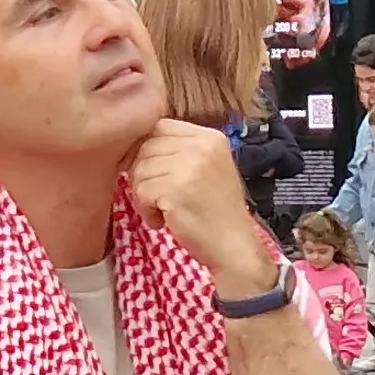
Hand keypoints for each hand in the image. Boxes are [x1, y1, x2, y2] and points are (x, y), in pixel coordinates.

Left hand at [129, 119, 275, 287]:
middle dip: (144, 174)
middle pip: (147, 147)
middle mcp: (201, 146)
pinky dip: (146, 211)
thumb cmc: (217, 213)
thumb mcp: (209, 168)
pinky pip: (141, 191)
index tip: (155, 173)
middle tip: (157, 197)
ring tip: (162, 211)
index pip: (161, 127)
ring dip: (144, 194)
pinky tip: (162, 221)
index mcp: (210, 137)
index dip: (149, 150)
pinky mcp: (176, 189)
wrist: (234, 247)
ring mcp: (189, 166)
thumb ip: (182, 151)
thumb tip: (140, 146)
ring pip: (140, 169)